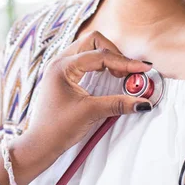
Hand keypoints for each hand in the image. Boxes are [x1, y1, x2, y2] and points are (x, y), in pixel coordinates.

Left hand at [25, 30, 151, 155]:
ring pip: (89, 48)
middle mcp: (60, 61)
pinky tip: (109, 77)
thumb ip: (117, 104)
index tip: (143, 69)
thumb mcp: (90, 113)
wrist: (40, 143)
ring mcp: (61, 67)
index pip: (100, 54)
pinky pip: (85, 59)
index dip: (124, 62)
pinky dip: (100, 64)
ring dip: (107, 57)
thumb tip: (144, 102)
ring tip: (120, 75)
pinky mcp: (64, 75)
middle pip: (93, 41)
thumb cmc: (58, 128)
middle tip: (127, 73)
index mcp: (62, 66)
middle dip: (114, 53)